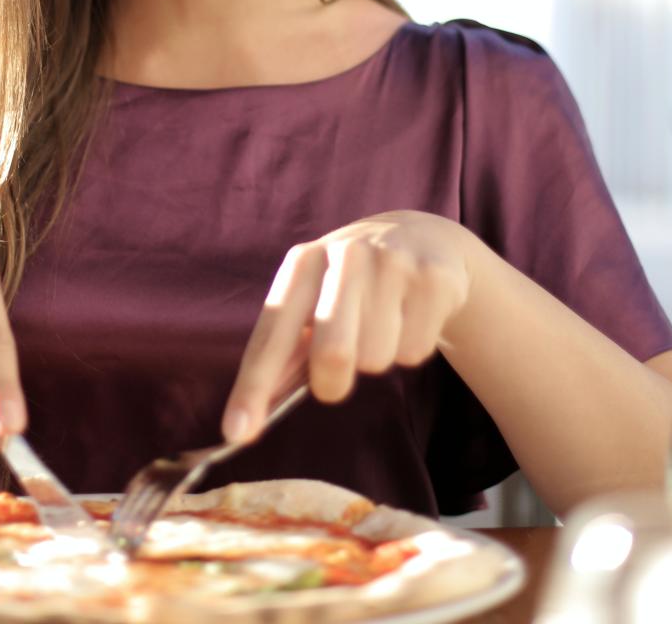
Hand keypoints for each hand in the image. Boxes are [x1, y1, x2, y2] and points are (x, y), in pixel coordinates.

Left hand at [221, 211, 480, 441]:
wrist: (420, 239)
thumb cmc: (351, 288)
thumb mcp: (312, 304)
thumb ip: (282, 359)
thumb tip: (244, 424)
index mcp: (304, 263)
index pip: (272, 334)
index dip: (253, 387)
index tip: (236, 433)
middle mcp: (346, 255)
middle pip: (333, 355)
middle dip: (331, 384)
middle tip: (334, 381)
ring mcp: (394, 262)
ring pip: (377, 360)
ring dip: (375, 361)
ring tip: (380, 328)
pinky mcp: (434, 278)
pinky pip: (414, 352)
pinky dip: (409, 350)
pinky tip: (408, 319)